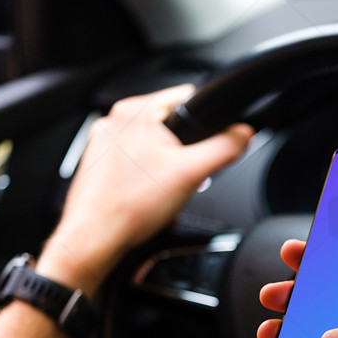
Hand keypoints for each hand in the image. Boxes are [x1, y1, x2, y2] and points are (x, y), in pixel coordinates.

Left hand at [38, 84, 253, 295]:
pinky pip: (136, 165)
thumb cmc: (128, 207)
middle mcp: (114, 122)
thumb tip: (243, 134)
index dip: (205, 123)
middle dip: (182, 154)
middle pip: (170, 127)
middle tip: (177, 179)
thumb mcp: (190, 175)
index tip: (202, 149)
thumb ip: (223, 149)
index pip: (186, 99)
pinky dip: (146, 180)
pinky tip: (144, 198)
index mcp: (134, 111)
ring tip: (158, 192)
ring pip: (153, 148)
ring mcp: (104, 143)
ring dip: (165, 169)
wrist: (95, 239)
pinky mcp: (99, 164)